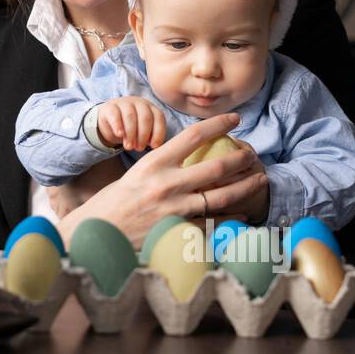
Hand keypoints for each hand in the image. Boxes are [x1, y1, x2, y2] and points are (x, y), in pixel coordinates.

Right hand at [57, 112, 268, 247]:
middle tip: (253, 154)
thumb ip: (160, 167)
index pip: (192, 137)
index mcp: (153, 164)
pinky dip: (231, 218)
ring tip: (259, 179)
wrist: (95, 234)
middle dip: (240, 158)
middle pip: (215, 167)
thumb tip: (184, 159)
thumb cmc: (111, 204)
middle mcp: (166, 184)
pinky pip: (212, 223)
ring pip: (220, 196)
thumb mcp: (134, 175)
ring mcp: (174, 210)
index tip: (234, 119)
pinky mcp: (177, 232)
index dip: (217, 124)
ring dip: (244, 186)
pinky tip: (244, 214)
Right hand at [95, 97, 165, 151]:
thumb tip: (155, 146)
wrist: (109, 121)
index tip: (154, 146)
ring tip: (129, 147)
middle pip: (145, 117)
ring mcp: (124, 103)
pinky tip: (119, 134)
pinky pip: (115, 114)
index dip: (158, 132)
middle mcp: (139, 103)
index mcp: (150, 108)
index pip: (158, 117)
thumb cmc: (131, 128)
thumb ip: (150, 137)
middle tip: (139, 148)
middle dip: (143, 135)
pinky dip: (118, 125)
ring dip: (131, 133)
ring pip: (130, 116)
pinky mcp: (110, 107)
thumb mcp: (143, 132)